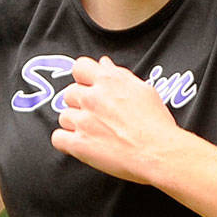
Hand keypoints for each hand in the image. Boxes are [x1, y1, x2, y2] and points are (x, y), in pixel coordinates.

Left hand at [51, 56, 181, 182]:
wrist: (158, 152)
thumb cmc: (156, 123)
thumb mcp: (143, 90)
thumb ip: (119, 75)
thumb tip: (103, 63)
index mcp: (108, 81)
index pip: (79, 67)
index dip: (83, 78)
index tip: (90, 87)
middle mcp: (92, 97)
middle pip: (69, 93)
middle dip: (79, 103)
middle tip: (96, 115)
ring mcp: (83, 121)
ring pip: (64, 116)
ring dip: (74, 124)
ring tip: (93, 133)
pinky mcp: (79, 144)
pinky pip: (57, 138)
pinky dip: (66, 142)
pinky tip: (80, 145)